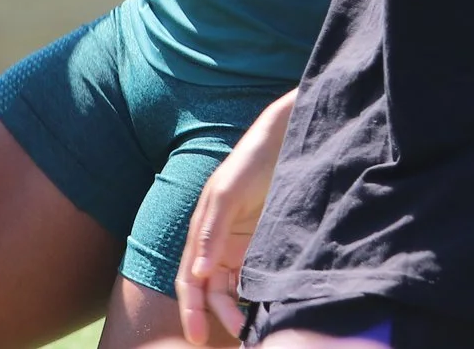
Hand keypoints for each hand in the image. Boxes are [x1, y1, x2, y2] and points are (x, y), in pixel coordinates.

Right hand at [180, 88, 295, 343]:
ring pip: (230, 290)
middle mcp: (216, 245)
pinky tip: (263, 309)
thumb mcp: (226, 195)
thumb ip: (210, 233)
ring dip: (236, 310)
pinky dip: (254, 297)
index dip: (191, 309)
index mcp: (200, 234)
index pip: (190, 280)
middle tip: (238, 335)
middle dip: (217, 316)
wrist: (283, 143)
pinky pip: (252, 279)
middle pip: (210, 292)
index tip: (198, 335)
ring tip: (251, 328)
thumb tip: (200, 274)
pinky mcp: (261, 246)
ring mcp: (239, 247)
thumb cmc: (249, 164)